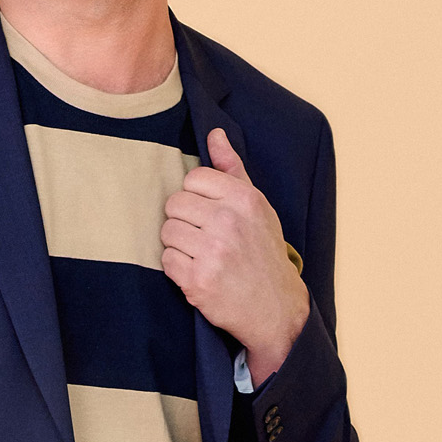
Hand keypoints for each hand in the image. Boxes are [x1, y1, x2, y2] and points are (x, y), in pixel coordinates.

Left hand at [161, 127, 309, 383]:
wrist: (275, 307)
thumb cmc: (263, 252)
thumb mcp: (257, 207)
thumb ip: (233, 169)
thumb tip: (214, 134)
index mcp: (244, 199)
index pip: (192, 179)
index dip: (195, 196)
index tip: (207, 212)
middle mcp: (229, 223)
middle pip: (174, 205)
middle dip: (183, 221)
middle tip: (202, 237)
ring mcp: (213, 253)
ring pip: (167, 233)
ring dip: (177, 245)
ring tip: (199, 255)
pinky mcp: (198, 282)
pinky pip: (167, 261)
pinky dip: (177, 269)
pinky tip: (197, 272)